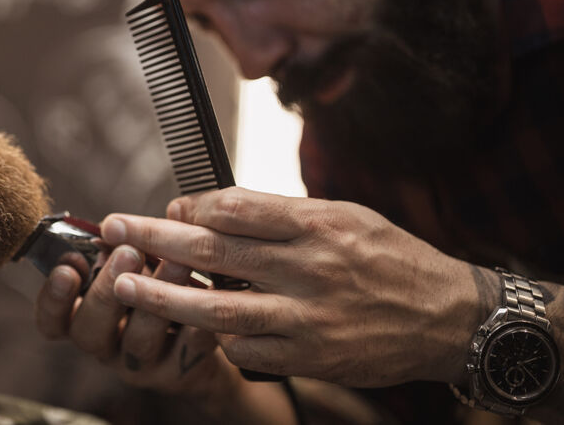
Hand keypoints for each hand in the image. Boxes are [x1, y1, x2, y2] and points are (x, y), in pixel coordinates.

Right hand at [36, 245, 235, 393]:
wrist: (201, 327)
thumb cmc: (154, 284)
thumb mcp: (128, 266)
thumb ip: (114, 251)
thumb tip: (112, 226)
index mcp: (82, 318)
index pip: (51, 320)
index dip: (53, 299)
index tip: (67, 269)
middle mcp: (105, 345)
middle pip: (90, 331)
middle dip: (106, 290)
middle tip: (127, 252)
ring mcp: (140, 365)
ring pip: (138, 343)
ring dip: (154, 301)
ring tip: (176, 263)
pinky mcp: (179, 373)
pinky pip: (186, 353)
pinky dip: (195, 326)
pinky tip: (207, 299)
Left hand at [104, 187, 482, 387]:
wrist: (450, 318)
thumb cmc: (391, 258)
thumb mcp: (345, 216)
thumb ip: (281, 214)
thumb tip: (212, 209)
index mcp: (318, 224)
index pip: (236, 207)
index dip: (192, 206)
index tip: (169, 208)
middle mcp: (310, 269)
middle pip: (216, 252)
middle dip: (156, 238)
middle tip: (112, 229)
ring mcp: (308, 319)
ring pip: (220, 310)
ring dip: (166, 297)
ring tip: (123, 285)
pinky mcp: (310, 358)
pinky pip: (247, 350)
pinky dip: (219, 339)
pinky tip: (204, 327)